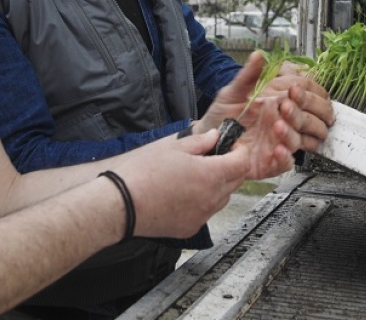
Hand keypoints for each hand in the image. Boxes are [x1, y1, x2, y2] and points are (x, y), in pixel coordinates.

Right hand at [115, 129, 249, 238]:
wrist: (122, 204)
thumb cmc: (142, 174)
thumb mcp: (172, 148)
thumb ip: (199, 142)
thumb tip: (214, 137)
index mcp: (211, 175)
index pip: (242, 164)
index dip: (240, 152)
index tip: (232, 147)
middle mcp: (211, 198)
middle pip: (236, 181)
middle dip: (231, 167)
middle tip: (214, 157)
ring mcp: (202, 216)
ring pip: (222, 198)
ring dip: (218, 186)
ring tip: (196, 176)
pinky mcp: (191, 228)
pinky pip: (206, 212)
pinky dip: (203, 202)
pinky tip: (184, 193)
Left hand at [195, 53, 334, 155]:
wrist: (208, 138)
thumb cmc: (223, 114)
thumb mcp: (233, 91)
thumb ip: (248, 75)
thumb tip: (258, 55)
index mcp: (281, 100)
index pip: (310, 93)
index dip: (307, 92)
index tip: (294, 89)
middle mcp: (285, 120)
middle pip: (315, 116)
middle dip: (305, 110)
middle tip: (287, 105)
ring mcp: (281, 141)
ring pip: (305, 138)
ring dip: (294, 131)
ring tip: (277, 125)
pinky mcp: (272, 161)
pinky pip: (288, 162)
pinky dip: (286, 157)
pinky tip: (278, 149)